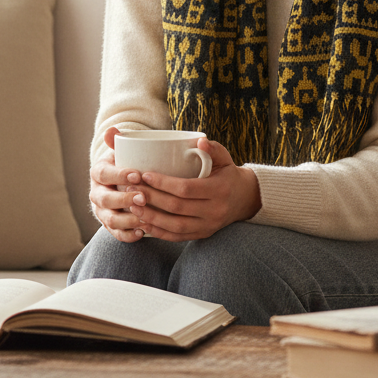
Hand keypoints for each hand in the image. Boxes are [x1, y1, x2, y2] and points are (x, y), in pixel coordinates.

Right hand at [89, 127, 149, 242]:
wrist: (122, 181)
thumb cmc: (127, 163)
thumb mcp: (122, 150)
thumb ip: (118, 140)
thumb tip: (112, 131)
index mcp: (98, 173)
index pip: (104, 173)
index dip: (119, 174)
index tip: (137, 174)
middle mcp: (97, 193)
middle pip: (105, 199)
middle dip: (124, 199)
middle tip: (144, 197)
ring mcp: (102, 211)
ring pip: (110, 219)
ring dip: (127, 219)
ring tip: (144, 218)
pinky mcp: (110, 226)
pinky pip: (116, 234)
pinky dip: (128, 235)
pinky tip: (142, 233)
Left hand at [128, 138, 261, 241]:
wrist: (245, 199)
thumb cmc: (228, 174)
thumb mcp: (225, 158)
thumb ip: (213, 148)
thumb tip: (199, 141)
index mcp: (219, 189)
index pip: (186, 188)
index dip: (163, 183)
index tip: (145, 175)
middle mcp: (214, 211)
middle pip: (177, 208)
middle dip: (151, 198)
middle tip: (132, 189)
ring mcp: (208, 226)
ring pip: (175, 226)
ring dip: (151, 217)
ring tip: (133, 206)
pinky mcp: (202, 235)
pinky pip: (177, 237)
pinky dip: (158, 232)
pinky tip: (143, 224)